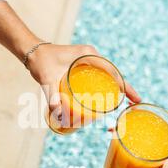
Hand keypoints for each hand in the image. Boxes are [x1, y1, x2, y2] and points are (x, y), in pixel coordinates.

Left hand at [26, 44, 141, 112]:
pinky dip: (106, 86)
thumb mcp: (46, 78)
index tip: (134, 98)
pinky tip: (108, 97)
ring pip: (107, 75)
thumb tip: (57, 114)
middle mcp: (91, 56)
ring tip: (124, 102)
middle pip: (113, 74)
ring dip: (116, 88)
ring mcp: (88, 60)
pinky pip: (99, 76)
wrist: (32, 52)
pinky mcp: (83, 65)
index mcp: (88, 54)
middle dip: (125, 89)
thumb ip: (51, 94)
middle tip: (133, 104)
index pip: (112, 71)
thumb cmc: (40, 61)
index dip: (125, 86)